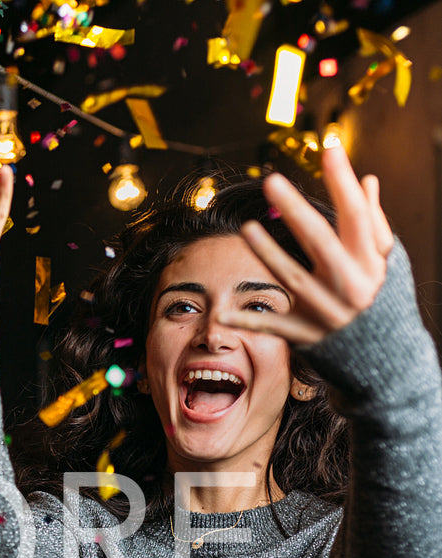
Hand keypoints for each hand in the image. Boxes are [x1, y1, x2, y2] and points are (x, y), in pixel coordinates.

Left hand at [219, 143, 394, 344]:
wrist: (386, 361)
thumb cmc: (383, 300)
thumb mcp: (386, 263)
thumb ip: (373, 222)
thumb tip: (366, 178)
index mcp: (371, 262)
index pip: (356, 214)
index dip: (342, 180)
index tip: (329, 145)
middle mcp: (350, 285)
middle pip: (320, 241)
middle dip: (296, 209)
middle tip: (271, 179)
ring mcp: (326, 312)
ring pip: (291, 278)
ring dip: (267, 252)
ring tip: (247, 227)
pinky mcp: (307, 336)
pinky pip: (273, 325)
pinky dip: (247, 320)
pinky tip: (221, 312)